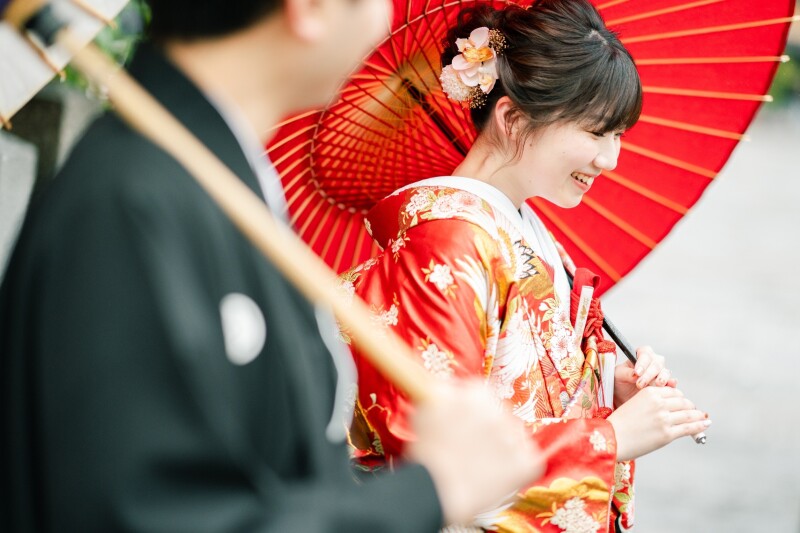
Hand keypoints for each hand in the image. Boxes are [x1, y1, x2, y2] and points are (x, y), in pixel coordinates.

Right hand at [406, 381, 542, 525]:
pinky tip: (495, 477)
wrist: (435, 492)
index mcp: (477, 394)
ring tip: (480, 465)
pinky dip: (515, 470)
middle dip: (488, 428)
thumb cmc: (426, 453)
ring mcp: (516, 438)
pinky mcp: (528, 463)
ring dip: (503, 447)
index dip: (472, 412)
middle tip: (470, 448)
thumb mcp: (425, 410)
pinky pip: (527, 461)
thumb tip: (451, 389)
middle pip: (500, 415)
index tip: (464, 425)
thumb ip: (442, 392)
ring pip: (514, 437)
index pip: (482, 395)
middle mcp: (500, 411)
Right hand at [608, 386, 709, 460]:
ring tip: (704, 417)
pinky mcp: (667, 434)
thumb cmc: (620, 423)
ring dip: (698, 416)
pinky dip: (700, 426)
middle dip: (690, 406)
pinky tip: (706, 424)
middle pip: (683, 402)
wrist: (612, 438)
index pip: (673, 392)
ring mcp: (664, 419)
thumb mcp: (635, 404)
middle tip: (694, 411)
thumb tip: (670, 407)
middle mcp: (659, 403)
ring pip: (689, 414)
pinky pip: (689, 428)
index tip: (683, 402)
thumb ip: (652, 403)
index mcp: (649, 393)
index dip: (680, 397)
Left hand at [613, 345, 676, 406]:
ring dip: (661, 378)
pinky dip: (671, 384)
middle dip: (649, 374)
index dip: (642, 362)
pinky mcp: (665, 384)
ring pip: (665, 372)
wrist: (624, 397)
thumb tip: (635, 374)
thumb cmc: (620, 382)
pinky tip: (669, 386)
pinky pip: (671, 383)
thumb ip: (626, 373)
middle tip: (640, 384)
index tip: (637, 372)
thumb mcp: (618, 376)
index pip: (645, 353)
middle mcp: (652, 362)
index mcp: (640, 355)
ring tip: (655, 385)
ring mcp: (660, 373)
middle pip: (656, 363)